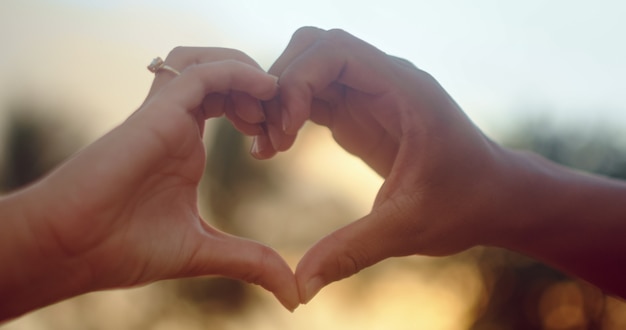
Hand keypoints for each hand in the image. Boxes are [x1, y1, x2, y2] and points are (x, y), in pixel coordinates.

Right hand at [12, 48, 298, 314]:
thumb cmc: (122, 250)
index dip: (262, 115)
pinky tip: (265, 87)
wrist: (72, 249)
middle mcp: (177, 125)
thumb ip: (250, 262)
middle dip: (263, 94)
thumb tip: (293, 294)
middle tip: (282, 126)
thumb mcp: (204, 253)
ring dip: (249, 76)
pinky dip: (236, 70)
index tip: (278, 147)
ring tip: (270, 108)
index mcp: (186, 148)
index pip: (229, 105)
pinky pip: (199, 73)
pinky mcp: (157, 113)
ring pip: (210, 64)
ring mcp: (165, 115)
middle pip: (225, 79)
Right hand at [261, 27, 508, 302]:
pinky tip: (275, 150)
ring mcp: (371, 96)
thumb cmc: (465, 204)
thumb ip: (351, 251)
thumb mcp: (407, 229)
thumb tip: (298, 288)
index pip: (335, 49)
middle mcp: (385, 82)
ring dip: (280, 101)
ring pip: (309, 70)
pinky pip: (313, 97)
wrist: (494, 199)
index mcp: (404, 89)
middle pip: (313, 48)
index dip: (299, 80)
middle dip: (281, 86)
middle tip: (270, 140)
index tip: (287, 131)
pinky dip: (288, 115)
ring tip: (267, 148)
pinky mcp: (361, 115)